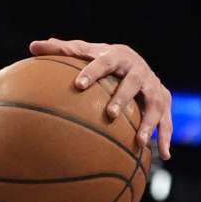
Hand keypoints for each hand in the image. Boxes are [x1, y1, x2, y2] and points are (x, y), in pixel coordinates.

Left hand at [29, 38, 172, 158]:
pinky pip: (167, 120)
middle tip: (110, 114)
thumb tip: (33, 46)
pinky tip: (164, 155)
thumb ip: (60, 50)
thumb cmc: (100, 59)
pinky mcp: (164, 100)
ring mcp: (153, 86)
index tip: (77, 85)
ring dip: (149, 122)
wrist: (133, 61)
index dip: (91, 72)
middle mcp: (139, 70)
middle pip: (132, 83)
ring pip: (154, 103)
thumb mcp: (83, 52)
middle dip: (122, 98)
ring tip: (139, 141)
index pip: (103, 62)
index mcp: (117, 57)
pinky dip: (166, 136)